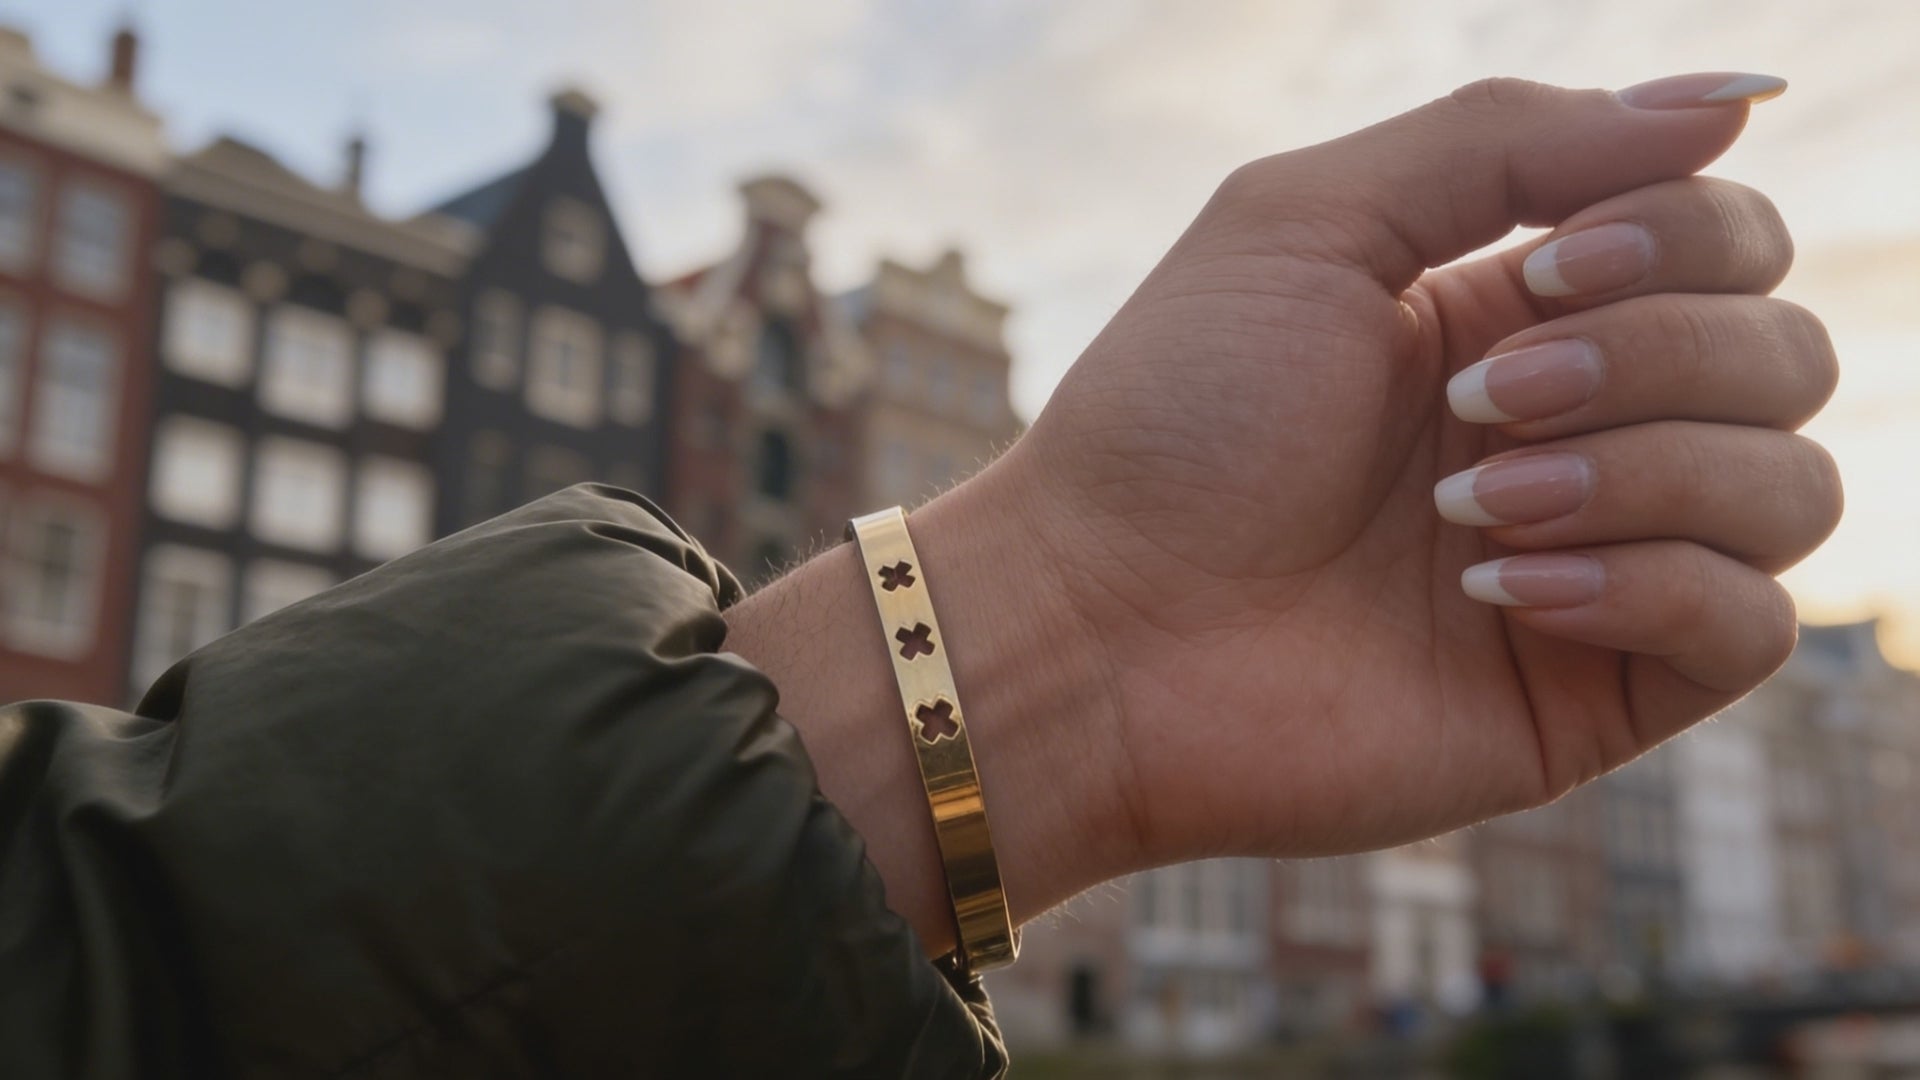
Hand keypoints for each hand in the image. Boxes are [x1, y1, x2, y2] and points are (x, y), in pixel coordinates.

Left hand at [727, 74, 1840, 957]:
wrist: (1095, 626)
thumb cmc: (1176, 418)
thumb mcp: (1312, 219)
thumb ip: (1508, 140)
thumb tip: (1733, 106)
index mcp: (1528, 317)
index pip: (1733, 242)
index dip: (1679, 236)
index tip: (1537, 272)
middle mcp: (1583, 435)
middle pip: (1785, 355)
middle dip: (1652, 357)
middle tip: (1479, 402)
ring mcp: (1601, 567)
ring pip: (1794, 491)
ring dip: (1643, 471)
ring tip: (1464, 509)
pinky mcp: (1595, 694)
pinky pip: (1751, 629)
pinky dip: (1646, 585)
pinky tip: (1496, 588)